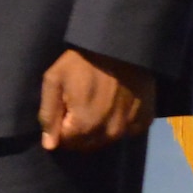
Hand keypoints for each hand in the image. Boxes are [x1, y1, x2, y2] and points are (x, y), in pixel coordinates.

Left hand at [39, 48, 155, 151]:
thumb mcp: (55, 80)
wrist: (121, 46)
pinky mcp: (144, 121)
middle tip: (79, 106)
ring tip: (97, 105)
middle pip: (87, 144)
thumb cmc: (82, 62)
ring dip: (98, 129)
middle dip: (78, 131)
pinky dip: (118, 123)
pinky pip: (127, 132)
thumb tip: (49, 146)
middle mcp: (108, 133)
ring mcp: (128, 128)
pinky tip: (115, 105)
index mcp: (84, 126)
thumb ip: (49, 114)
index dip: (61, 127)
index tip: (64, 109)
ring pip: (106, 139)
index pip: (66, 142)